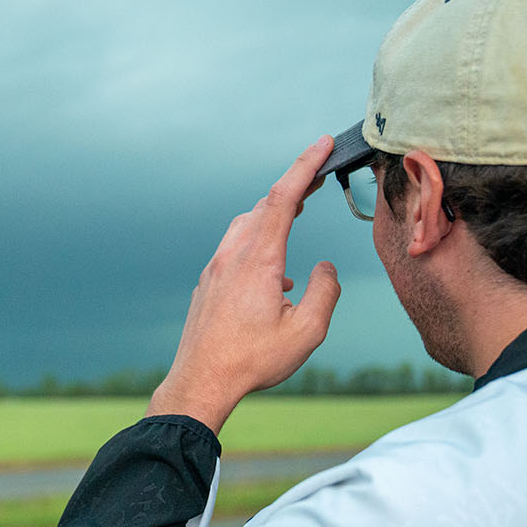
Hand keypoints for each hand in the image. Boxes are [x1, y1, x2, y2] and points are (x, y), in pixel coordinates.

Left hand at [147, 135, 341, 433]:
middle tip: (318, 176)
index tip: (321, 144)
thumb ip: (325, 291)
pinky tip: (275, 274)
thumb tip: (324, 268)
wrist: (200, 382)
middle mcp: (232, 256)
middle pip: (264, 206)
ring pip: (245, 226)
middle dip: (293, 187)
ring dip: (273, 214)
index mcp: (259, 259)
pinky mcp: (207, 285)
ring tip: (297, 213)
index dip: (304, 166)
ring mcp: (215, 269)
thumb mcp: (307, 330)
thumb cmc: (253, 360)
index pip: (283, 197)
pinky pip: (234, 250)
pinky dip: (257, 243)